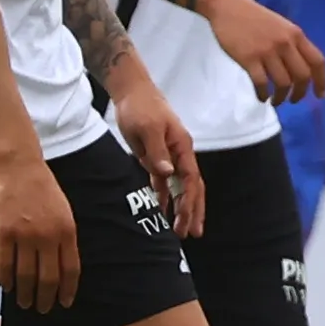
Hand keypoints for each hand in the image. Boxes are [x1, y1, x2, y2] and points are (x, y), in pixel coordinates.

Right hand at [0, 153, 78, 314]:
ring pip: (26, 274)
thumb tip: (62, 265)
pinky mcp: (4, 232)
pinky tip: (7, 286)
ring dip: (25, 292)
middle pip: (48, 277)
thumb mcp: (64, 212)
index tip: (65, 303)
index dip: (67, 289)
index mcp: (67, 231)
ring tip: (24, 302)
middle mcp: (48, 236)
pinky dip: (5, 278)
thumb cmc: (43, 188)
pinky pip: (4, 263)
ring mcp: (25, 235)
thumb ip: (63, 238)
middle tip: (42, 309)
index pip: (70, 269)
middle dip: (45, 297)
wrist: (20, 167)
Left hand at [109, 77, 206, 238]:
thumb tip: (168, 173)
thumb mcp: (146, 128)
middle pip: (191, 188)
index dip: (190, 203)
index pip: (191, 181)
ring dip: (180, 208)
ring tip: (179, 230)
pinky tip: (162, 211)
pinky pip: (163, 182)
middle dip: (192, 211)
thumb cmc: (140, 107)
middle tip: (191, 234)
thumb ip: (157, 152)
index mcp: (182, 147)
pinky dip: (164, 197)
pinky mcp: (155, 157)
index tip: (186, 222)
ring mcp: (169, 156)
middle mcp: (180, 154)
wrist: (131, 91)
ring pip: (179, 187)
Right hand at [199, 0, 324, 103]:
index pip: (317, 61)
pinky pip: (261, 83)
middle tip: (294, 100)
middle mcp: (285, 43)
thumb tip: (303, 70)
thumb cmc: (255, 18)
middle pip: (302, 76)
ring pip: (283, 83)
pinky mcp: (249, 58)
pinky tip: (262, 97)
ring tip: (276, 101)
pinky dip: (263, 94)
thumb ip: (293, 44)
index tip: (319, 95)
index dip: (322, 81)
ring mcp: (267, 51)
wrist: (228, 7)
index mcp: (296, 35)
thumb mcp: (282, 26)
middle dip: (300, 93)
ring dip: (281, 97)